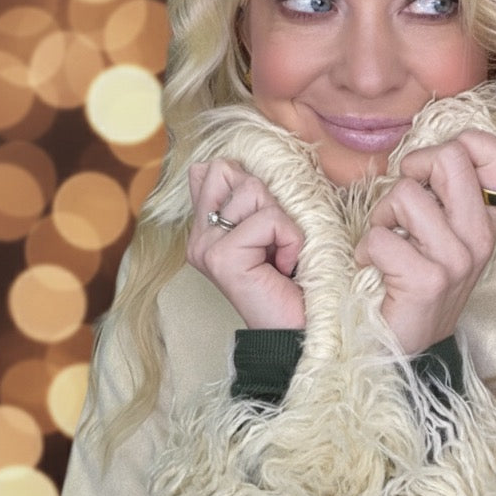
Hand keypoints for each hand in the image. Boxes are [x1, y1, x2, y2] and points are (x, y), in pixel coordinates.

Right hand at [186, 159, 304, 328]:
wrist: (296, 332)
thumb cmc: (290, 281)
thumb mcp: (270, 230)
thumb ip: (245, 200)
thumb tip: (212, 163)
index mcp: (204, 229)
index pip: (214, 171)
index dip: (251, 186)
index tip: (265, 226)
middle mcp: (198, 238)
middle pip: (230, 172)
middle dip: (267, 201)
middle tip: (274, 242)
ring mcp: (206, 248)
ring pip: (253, 192)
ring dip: (283, 223)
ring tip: (280, 256)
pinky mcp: (223, 258)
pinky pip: (270, 219)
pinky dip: (291, 240)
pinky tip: (284, 267)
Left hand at [353, 130, 495, 355]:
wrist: (397, 350)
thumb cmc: (409, 284)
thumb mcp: (438, 234)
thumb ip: (442, 193)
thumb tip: (424, 155)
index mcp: (487, 221)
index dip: (462, 144)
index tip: (431, 173)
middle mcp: (480, 238)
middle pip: (450, 157)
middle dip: (411, 170)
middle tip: (400, 206)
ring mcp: (458, 260)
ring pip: (406, 195)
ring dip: (381, 217)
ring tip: (385, 246)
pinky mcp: (428, 281)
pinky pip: (381, 236)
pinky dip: (366, 250)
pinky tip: (374, 269)